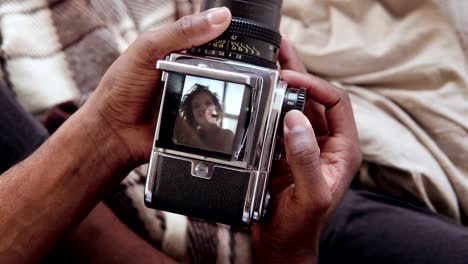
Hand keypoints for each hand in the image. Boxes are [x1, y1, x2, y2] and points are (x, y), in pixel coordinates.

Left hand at [82, 7, 231, 166]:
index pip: (210, 35)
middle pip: (223, 63)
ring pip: (224, 87)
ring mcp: (194, 94)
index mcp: (178, 48)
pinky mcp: (198, 117)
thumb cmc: (122, 86)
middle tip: (234, 65)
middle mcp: (189, 70)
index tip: (239, 35)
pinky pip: (216, 113)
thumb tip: (220, 17)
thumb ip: (181, 31)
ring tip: (228, 87)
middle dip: (231, 64)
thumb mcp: (148, 49)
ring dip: (228, 87)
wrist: (114, 129)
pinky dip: (219, 111)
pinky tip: (220, 108)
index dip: (226, 34)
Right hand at [252, 39, 361, 263]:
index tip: (290, 79)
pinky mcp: (285, 150)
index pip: (336, 103)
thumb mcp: (310, 194)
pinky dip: (269, 105)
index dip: (315, 85)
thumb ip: (305, 157)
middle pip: (315, 98)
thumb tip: (294, 120)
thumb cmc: (302, 225)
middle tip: (280, 50)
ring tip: (269, 61)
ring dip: (282, 84)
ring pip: (295, 106)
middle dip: (298, 73)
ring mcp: (304, 145)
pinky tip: (258, 93)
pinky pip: (278, 121)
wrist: (282, 243)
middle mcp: (326, 143)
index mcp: (342, 150)